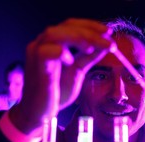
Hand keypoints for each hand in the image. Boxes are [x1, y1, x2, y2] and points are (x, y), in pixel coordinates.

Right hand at [11, 18, 114, 132]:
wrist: (42, 113)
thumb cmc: (57, 92)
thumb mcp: (77, 71)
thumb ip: (88, 58)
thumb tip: (105, 45)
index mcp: (53, 43)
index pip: (72, 25)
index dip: (91, 26)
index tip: (109, 33)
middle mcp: (43, 44)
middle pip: (66, 26)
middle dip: (90, 32)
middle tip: (108, 42)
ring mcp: (36, 54)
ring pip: (54, 34)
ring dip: (77, 38)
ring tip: (91, 48)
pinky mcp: (36, 68)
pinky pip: (44, 52)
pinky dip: (59, 52)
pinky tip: (70, 61)